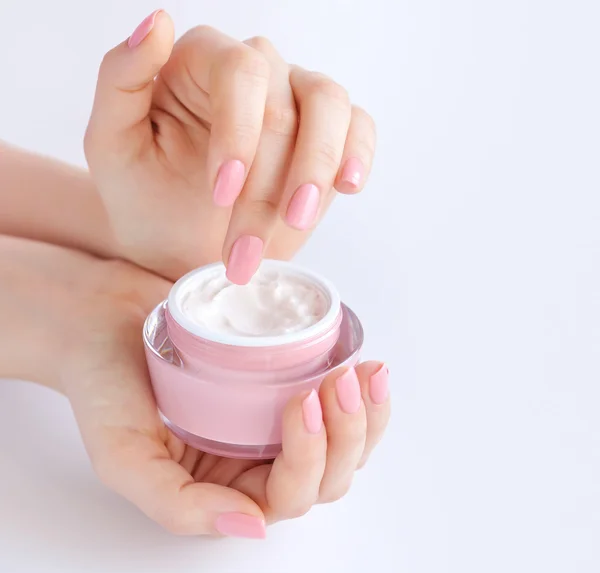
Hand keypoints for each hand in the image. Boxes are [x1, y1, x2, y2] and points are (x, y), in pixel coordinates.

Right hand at [64, 258, 390, 536]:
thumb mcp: (123, 456)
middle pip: (328, 475)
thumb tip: (249, 527)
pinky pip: (334, 404)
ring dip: (366, 416)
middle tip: (342, 380)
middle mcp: (256, 464)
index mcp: (224, 490)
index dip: (308, 456)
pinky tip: (365, 366)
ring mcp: (273, 427)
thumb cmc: (106, 387)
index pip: (287, 495)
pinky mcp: (281, 387)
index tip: (300, 398)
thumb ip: (178, 505)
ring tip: (367, 374)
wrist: (103, 323)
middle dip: (347, 432)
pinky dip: (358, 392)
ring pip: (342, 444)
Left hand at [84, 11, 375, 282]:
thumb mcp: (112, 144)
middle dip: (267, 187)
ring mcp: (296, 103)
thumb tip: (155, 21)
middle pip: (284, 106)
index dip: (238, 132)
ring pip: (329, 110)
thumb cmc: (143, 195)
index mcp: (201, 63)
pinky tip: (347, 186)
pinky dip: (358, 155)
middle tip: (245, 249)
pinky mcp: (327, 140)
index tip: (222, 193)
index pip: (238, 71)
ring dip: (315, 172)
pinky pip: (358, 129)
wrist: (174, 246)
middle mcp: (256, 73)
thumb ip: (121, 80)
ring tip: (295, 223)